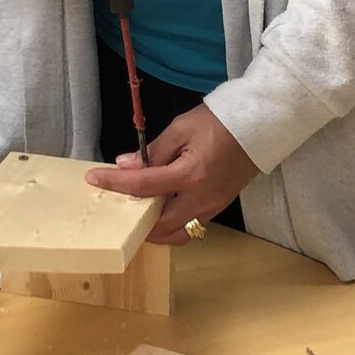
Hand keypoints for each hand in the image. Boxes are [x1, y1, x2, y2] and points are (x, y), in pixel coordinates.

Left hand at [88, 104, 257, 243]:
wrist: (260, 125)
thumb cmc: (220, 121)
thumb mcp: (181, 128)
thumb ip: (152, 151)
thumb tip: (125, 166)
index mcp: (190, 174)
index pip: (144, 186)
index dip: (115, 184)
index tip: (94, 179)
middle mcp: (201, 198)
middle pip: (160, 225)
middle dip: (135, 220)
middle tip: (117, 205)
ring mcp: (212, 206)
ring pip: (177, 233)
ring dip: (154, 228)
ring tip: (138, 211)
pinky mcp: (219, 207)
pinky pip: (190, 226)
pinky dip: (171, 223)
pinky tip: (161, 207)